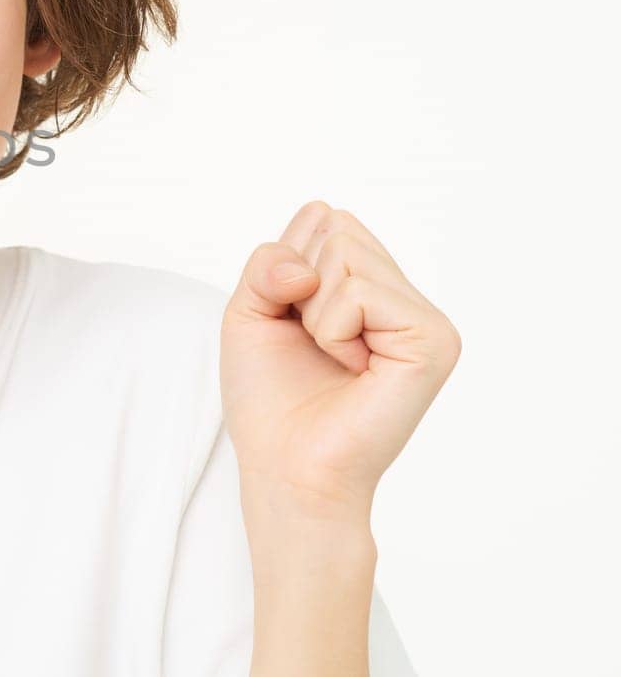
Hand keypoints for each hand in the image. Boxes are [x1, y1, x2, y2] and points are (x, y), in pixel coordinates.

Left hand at [220, 201, 461, 517]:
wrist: (285, 466)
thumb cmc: (271, 397)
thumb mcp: (249, 309)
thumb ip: (269, 260)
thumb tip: (317, 245)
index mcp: (371, 282)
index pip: (323, 217)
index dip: (286, 267)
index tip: (292, 320)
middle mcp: (404, 294)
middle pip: (336, 227)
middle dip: (299, 286)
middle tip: (315, 345)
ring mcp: (425, 317)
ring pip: (346, 251)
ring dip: (315, 312)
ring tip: (335, 358)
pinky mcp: (434, 341)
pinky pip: (358, 291)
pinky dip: (333, 329)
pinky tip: (353, 369)